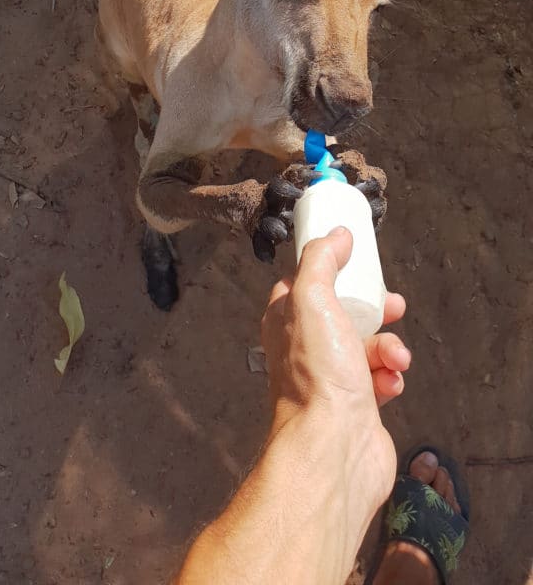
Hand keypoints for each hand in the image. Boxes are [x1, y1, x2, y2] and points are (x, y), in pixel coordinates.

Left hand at [262, 227, 409, 421]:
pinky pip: (381, 379)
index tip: (357, 261)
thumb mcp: (312, 300)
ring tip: (395, 358)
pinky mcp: (356, 406)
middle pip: (343, 313)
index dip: (330, 269)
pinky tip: (392, 384)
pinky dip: (391, 377)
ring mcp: (331, 380)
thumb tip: (337, 234)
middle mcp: (304, 350)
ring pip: (367, 346)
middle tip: (393, 305)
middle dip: (374, 308)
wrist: (334, 448)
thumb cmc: (318, 375)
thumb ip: (321, 261)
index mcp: (286, 322)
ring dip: (388, 347)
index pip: (303, 284)